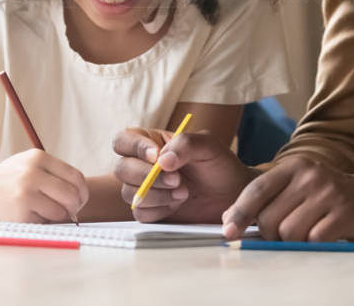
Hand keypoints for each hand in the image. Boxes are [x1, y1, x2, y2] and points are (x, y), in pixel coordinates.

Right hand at [0, 149, 87, 229]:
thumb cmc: (5, 180)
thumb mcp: (27, 164)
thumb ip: (53, 174)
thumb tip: (80, 196)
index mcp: (38, 157)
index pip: (75, 177)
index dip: (82, 192)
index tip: (79, 200)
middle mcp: (33, 173)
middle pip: (72, 195)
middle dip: (74, 207)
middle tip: (69, 213)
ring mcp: (26, 193)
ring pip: (61, 212)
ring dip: (58, 218)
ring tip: (44, 214)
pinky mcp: (19, 213)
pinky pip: (44, 223)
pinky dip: (41, 224)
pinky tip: (29, 217)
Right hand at [113, 127, 255, 222]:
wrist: (232, 195)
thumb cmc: (219, 165)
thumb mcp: (208, 146)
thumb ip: (185, 144)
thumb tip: (161, 161)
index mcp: (152, 142)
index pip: (124, 140)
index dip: (134, 147)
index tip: (156, 156)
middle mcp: (143, 165)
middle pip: (122, 168)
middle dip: (147, 176)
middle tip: (177, 180)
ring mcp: (145, 189)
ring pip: (129, 192)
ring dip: (156, 194)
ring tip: (184, 192)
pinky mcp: (151, 210)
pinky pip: (140, 212)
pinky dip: (159, 209)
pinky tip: (177, 204)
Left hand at [220, 157, 353, 241]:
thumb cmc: (327, 198)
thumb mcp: (298, 187)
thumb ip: (269, 200)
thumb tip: (230, 221)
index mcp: (294, 167)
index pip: (257, 189)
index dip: (239, 212)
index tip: (228, 232)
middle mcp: (309, 175)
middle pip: (270, 218)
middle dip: (271, 235)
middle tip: (285, 235)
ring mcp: (328, 192)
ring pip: (289, 232)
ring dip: (293, 242)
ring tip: (308, 233)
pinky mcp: (343, 212)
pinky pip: (313, 240)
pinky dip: (314, 245)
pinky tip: (324, 235)